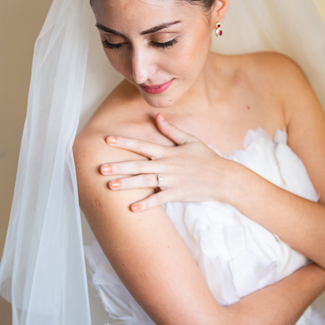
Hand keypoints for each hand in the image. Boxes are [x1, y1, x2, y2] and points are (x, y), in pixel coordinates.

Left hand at [99, 113, 229, 210]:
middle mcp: (167, 165)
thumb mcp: (190, 140)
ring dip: (127, 184)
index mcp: (168, 152)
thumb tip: (157, 116)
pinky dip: (146, 204)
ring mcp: (171, 180)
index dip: (124, 142)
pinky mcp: (177, 194)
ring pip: (145, 182)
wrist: (223, 178)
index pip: (142, 145)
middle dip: (119, 166)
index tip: (108, 140)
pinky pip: (158, 200)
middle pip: (139, 165)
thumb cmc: (206, 159)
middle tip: (101, 168)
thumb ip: (171, 130)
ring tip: (110, 186)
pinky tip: (132, 208)